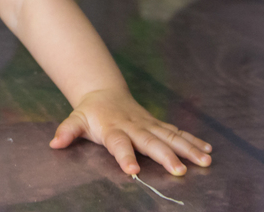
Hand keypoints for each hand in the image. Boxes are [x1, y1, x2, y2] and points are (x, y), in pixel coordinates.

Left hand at [50, 88, 211, 175]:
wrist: (104, 92)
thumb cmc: (90, 112)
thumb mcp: (75, 119)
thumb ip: (67, 131)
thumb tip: (55, 143)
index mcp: (113, 128)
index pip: (119, 144)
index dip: (125, 156)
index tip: (133, 171)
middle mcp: (134, 126)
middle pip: (151, 141)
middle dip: (165, 155)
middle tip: (179, 170)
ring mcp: (148, 124)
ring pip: (170, 136)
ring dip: (188, 148)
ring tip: (205, 160)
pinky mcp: (157, 124)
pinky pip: (177, 132)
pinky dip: (192, 140)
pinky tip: (208, 149)